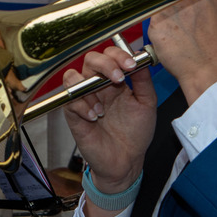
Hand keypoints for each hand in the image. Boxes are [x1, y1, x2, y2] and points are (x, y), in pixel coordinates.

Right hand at [62, 45, 156, 200]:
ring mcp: (84, 99)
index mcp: (115, 80)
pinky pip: (69, 100)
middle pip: (90, 59)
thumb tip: (141, 59)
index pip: (110, 55)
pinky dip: (82, 106)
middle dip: (104, 64)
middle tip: (118, 79)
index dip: (118, 55)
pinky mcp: (73, 114)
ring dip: (89, 85)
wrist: (126, 161)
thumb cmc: (136, 133)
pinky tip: (95, 117)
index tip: (131, 65)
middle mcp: (98, 86)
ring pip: (72, 76)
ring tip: (104, 106)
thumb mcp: (146, 104)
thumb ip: (143, 81)